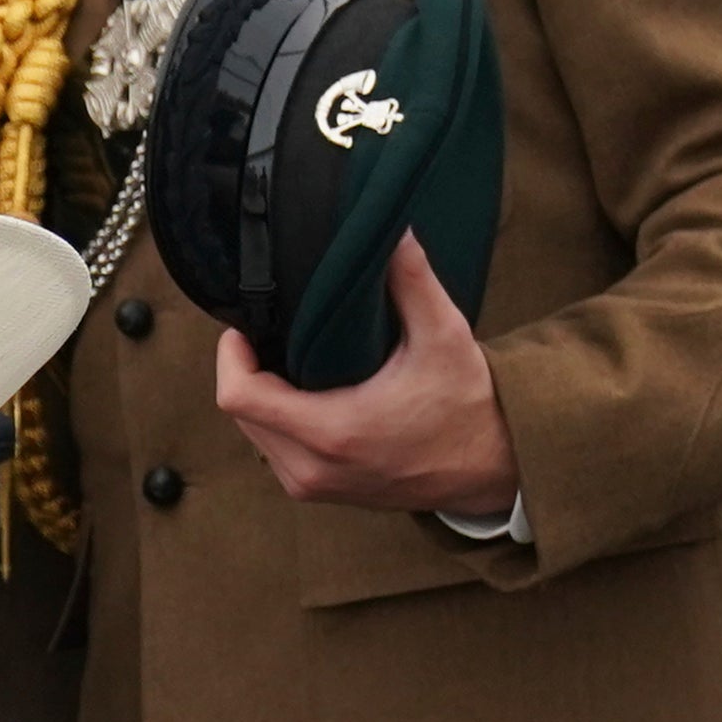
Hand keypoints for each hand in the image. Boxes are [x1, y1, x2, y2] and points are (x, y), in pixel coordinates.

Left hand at [214, 235, 521, 520]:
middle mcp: (310, 468)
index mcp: (331, 432)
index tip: (248, 326)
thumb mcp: (445, 336)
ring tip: (291, 357)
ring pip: (252, 432)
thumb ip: (413, 281)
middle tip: (274, 332)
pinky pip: (273, 450)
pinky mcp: (318, 491)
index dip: (231, 355)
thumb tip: (392, 229)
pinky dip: (277, 420)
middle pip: (239, 412)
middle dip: (247, 368)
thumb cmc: (467, 407)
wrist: (490, 470)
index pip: (237, 396)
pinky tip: (306, 391)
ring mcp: (311, 485)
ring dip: (261, 395)